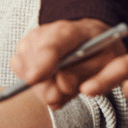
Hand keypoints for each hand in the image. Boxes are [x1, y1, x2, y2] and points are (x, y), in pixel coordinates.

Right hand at [9, 19, 125, 108]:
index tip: (32, 80)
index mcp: (68, 31)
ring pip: (25, 72)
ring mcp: (29, 42)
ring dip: (42, 87)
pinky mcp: (22, 51)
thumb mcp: (106, 62)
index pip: (50, 48)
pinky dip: (36, 83)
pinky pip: (21, 73)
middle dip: (45, 87)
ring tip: (63, 84)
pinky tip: (51, 81)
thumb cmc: (99, 49)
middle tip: (60, 96)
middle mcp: (43, 34)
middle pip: (33, 65)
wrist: (89, 37)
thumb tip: (63, 85)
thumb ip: (85, 74)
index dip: (40, 64)